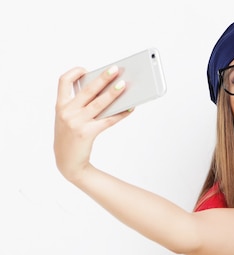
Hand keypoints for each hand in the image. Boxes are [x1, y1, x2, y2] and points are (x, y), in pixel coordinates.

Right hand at [54, 65, 130, 182]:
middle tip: (115, 69)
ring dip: (113, 93)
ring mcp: (76, 122)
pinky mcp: (87, 133)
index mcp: (60, 105)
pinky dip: (119, 114)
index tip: (86, 70)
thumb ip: (81, 106)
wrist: (67, 162)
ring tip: (124, 85)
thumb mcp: (69, 119)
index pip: (63, 81)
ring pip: (99, 103)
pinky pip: (107, 120)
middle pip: (87, 89)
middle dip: (103, 78)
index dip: (75, 73)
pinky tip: (129, 109)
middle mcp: (67, 111)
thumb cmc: (71, 138)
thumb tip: (106, 94)